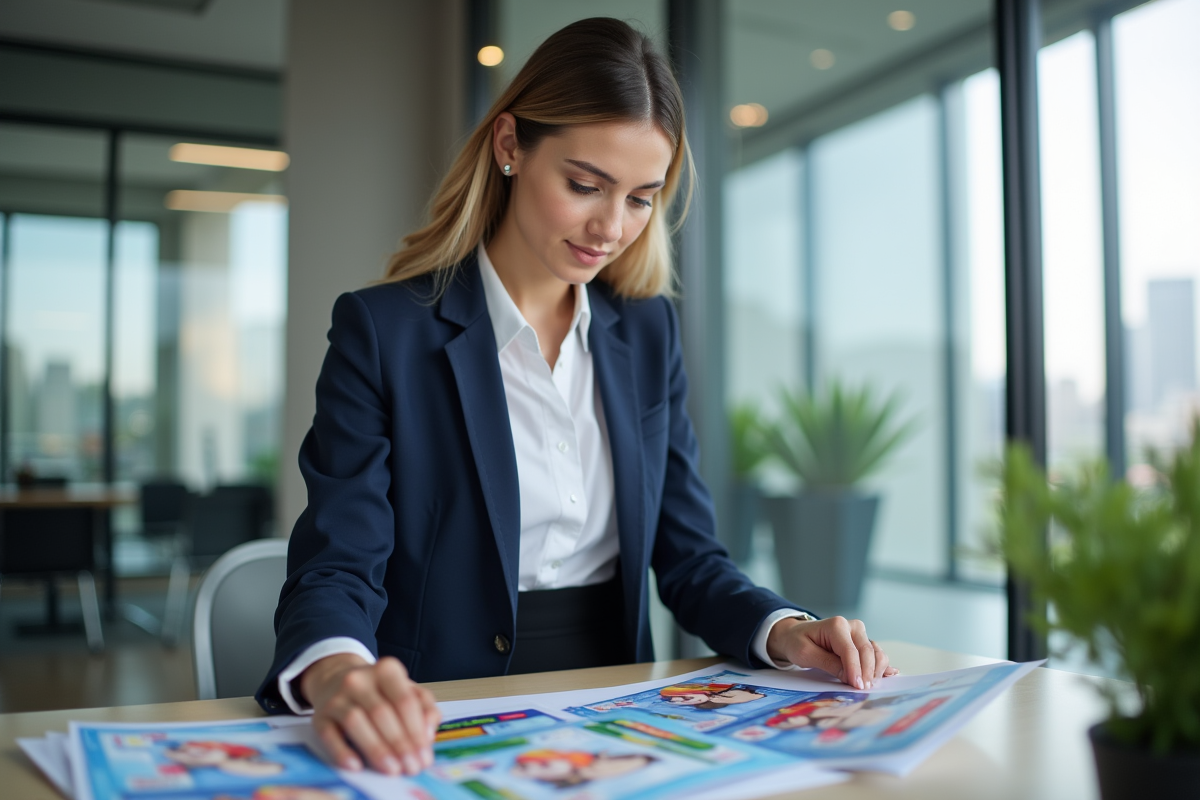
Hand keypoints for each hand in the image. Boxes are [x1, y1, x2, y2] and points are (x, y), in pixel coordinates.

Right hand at [299, 653, 440, 775]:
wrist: (336, 679)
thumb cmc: (378, 690)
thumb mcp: (405, 689)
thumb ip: (424, 707)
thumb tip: (428, 734)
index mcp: (386, 669)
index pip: (405, 701)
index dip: (416, 731)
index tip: (424, 755)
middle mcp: (359, 679)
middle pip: (382, 713)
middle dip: (400, 744)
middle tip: (411, 767)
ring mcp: (337, 696)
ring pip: (356, 722)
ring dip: (376, 749)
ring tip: (392, 769)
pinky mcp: (319, 715)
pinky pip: (329, 734)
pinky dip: (342, 752)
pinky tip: (356, 766)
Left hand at [766, 616, 898, 688]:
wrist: (796, 635)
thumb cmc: (798, 643)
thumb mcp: (806, 654)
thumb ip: (828, 664)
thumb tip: (850, 677)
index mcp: (836, 625)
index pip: (850, 650)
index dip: (855, 670)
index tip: (857, 687)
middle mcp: (852, 626)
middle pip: (867, 651)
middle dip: (867, 673)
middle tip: (863, 691)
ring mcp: (859, 633)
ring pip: (876, 652)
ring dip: (876, 670)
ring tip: (869, 686)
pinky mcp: (863, 642)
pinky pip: (877, 654)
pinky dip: (882, 665)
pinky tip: (890, 675)